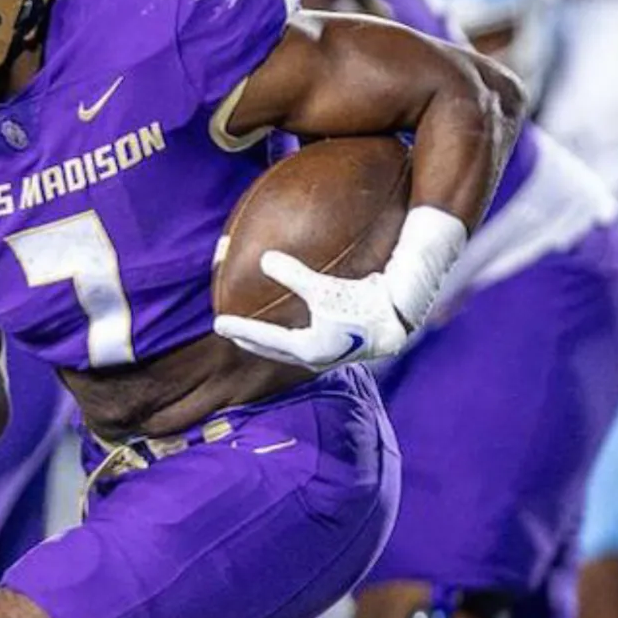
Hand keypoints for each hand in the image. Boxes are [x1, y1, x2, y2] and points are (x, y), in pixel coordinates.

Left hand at [215, 250, 410, 369]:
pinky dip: (291, 330)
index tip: (217, 324)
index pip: (263, 340)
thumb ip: (294, 275)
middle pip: (272, 351)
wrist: (401, 317)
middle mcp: (313, 357)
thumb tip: (264, 259)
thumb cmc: (364, 305)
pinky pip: (305, 338)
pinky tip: (294, 317)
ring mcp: (327, 352)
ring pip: (288, 348)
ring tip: (257, 329)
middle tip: (229, 331)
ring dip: (270, 340)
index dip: (239, 329)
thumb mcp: (325, 289)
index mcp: (306, 349)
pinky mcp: (339, 342)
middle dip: (250, 341)